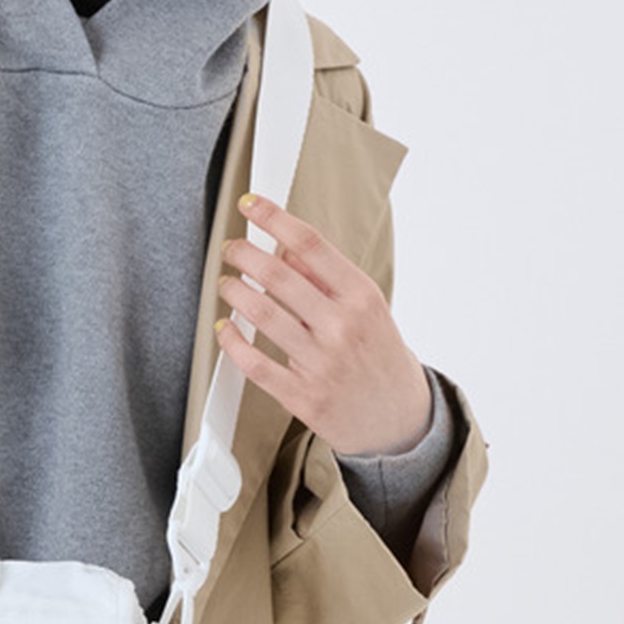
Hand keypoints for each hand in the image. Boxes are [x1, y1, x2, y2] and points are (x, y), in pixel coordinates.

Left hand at [215, 193, 431, 456]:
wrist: (399, 419)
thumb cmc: (377, 354)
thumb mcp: (366, 307)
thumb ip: (325, 277)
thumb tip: (284, 248)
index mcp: (361, 297)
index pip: (310, 244)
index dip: (273, 218)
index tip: (249, 203)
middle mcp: (343, 326)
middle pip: (278, 276)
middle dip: (243, 254)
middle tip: (230, 248)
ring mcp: (322, 363)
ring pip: (261, 314)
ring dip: (233, 291)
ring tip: (226, 283)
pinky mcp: (302, 396)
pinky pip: (254, 362)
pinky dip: (231, 341)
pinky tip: (224, 327)